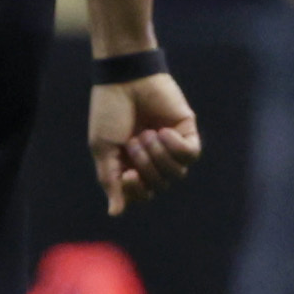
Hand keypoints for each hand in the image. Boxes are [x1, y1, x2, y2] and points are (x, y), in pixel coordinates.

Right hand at [88, 72, 201, 217]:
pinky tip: (163, 130)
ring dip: (159, 156)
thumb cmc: (109, 112)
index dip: (136, 191)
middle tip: (133, 141)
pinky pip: (191, 155)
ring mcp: (172, 146)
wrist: (124, 79)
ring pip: (177, 173)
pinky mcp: (187, 132)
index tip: (126, 175)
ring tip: (147, 134)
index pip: (142, 194)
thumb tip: (115, 213)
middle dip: (145, 166)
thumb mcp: (103, 149)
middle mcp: (154, 158)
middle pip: (160, 185)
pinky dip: (175, 146)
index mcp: (132, 164)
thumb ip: (111, 181)